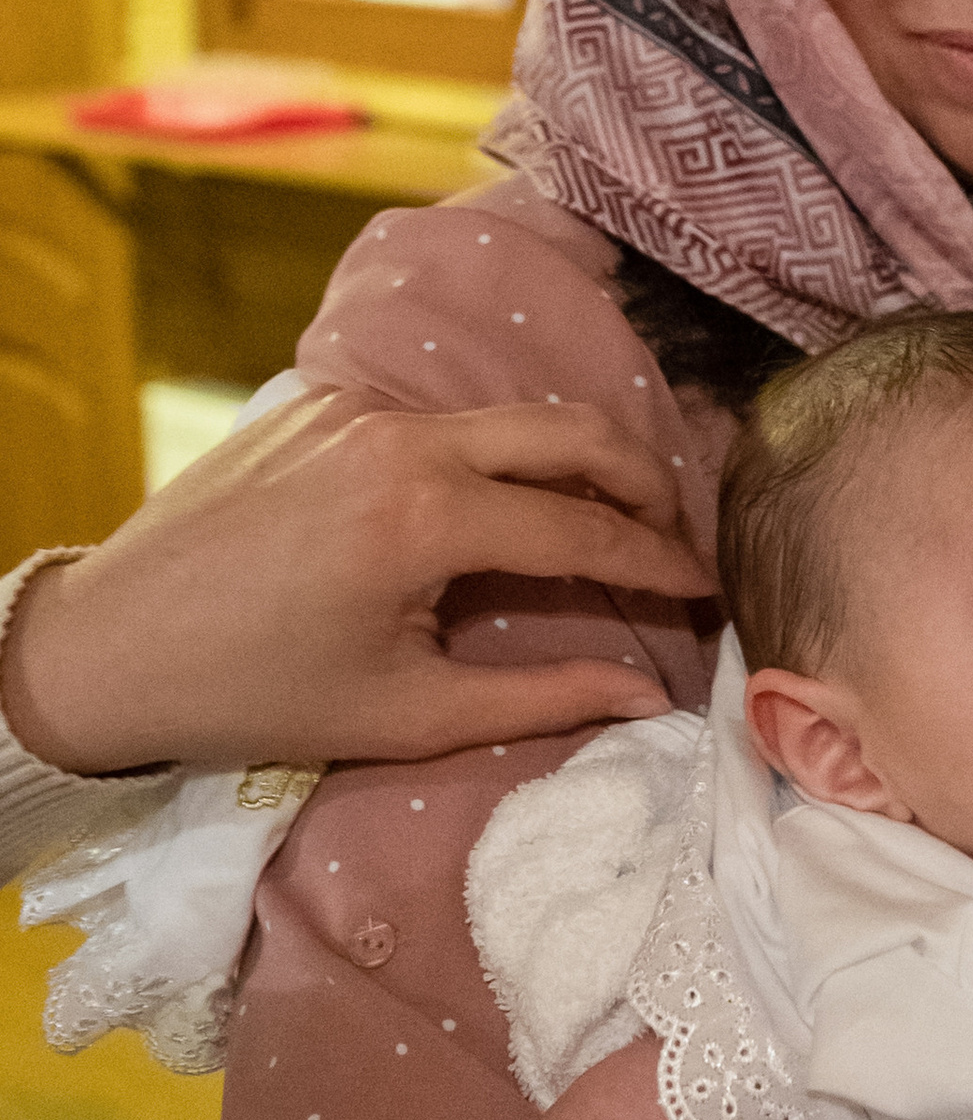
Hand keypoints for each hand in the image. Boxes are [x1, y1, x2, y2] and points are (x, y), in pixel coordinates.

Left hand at [2, 392, 714, 775]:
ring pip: (511, 416)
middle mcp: (402, 440)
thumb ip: (543, 700)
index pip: (584, 529)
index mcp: (424, 518)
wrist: (111, 643)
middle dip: (646, 481)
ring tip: (613, 519)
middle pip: (571, 432)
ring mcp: (361, 410)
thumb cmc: (254, 694)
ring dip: (577, 461)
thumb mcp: (407, 715)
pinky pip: (443, 420)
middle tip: (682, 536)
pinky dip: (499, 457)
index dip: (663, 563)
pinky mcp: (326, 403)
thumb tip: (648, 698)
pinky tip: (509, 507)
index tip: (713, 589)